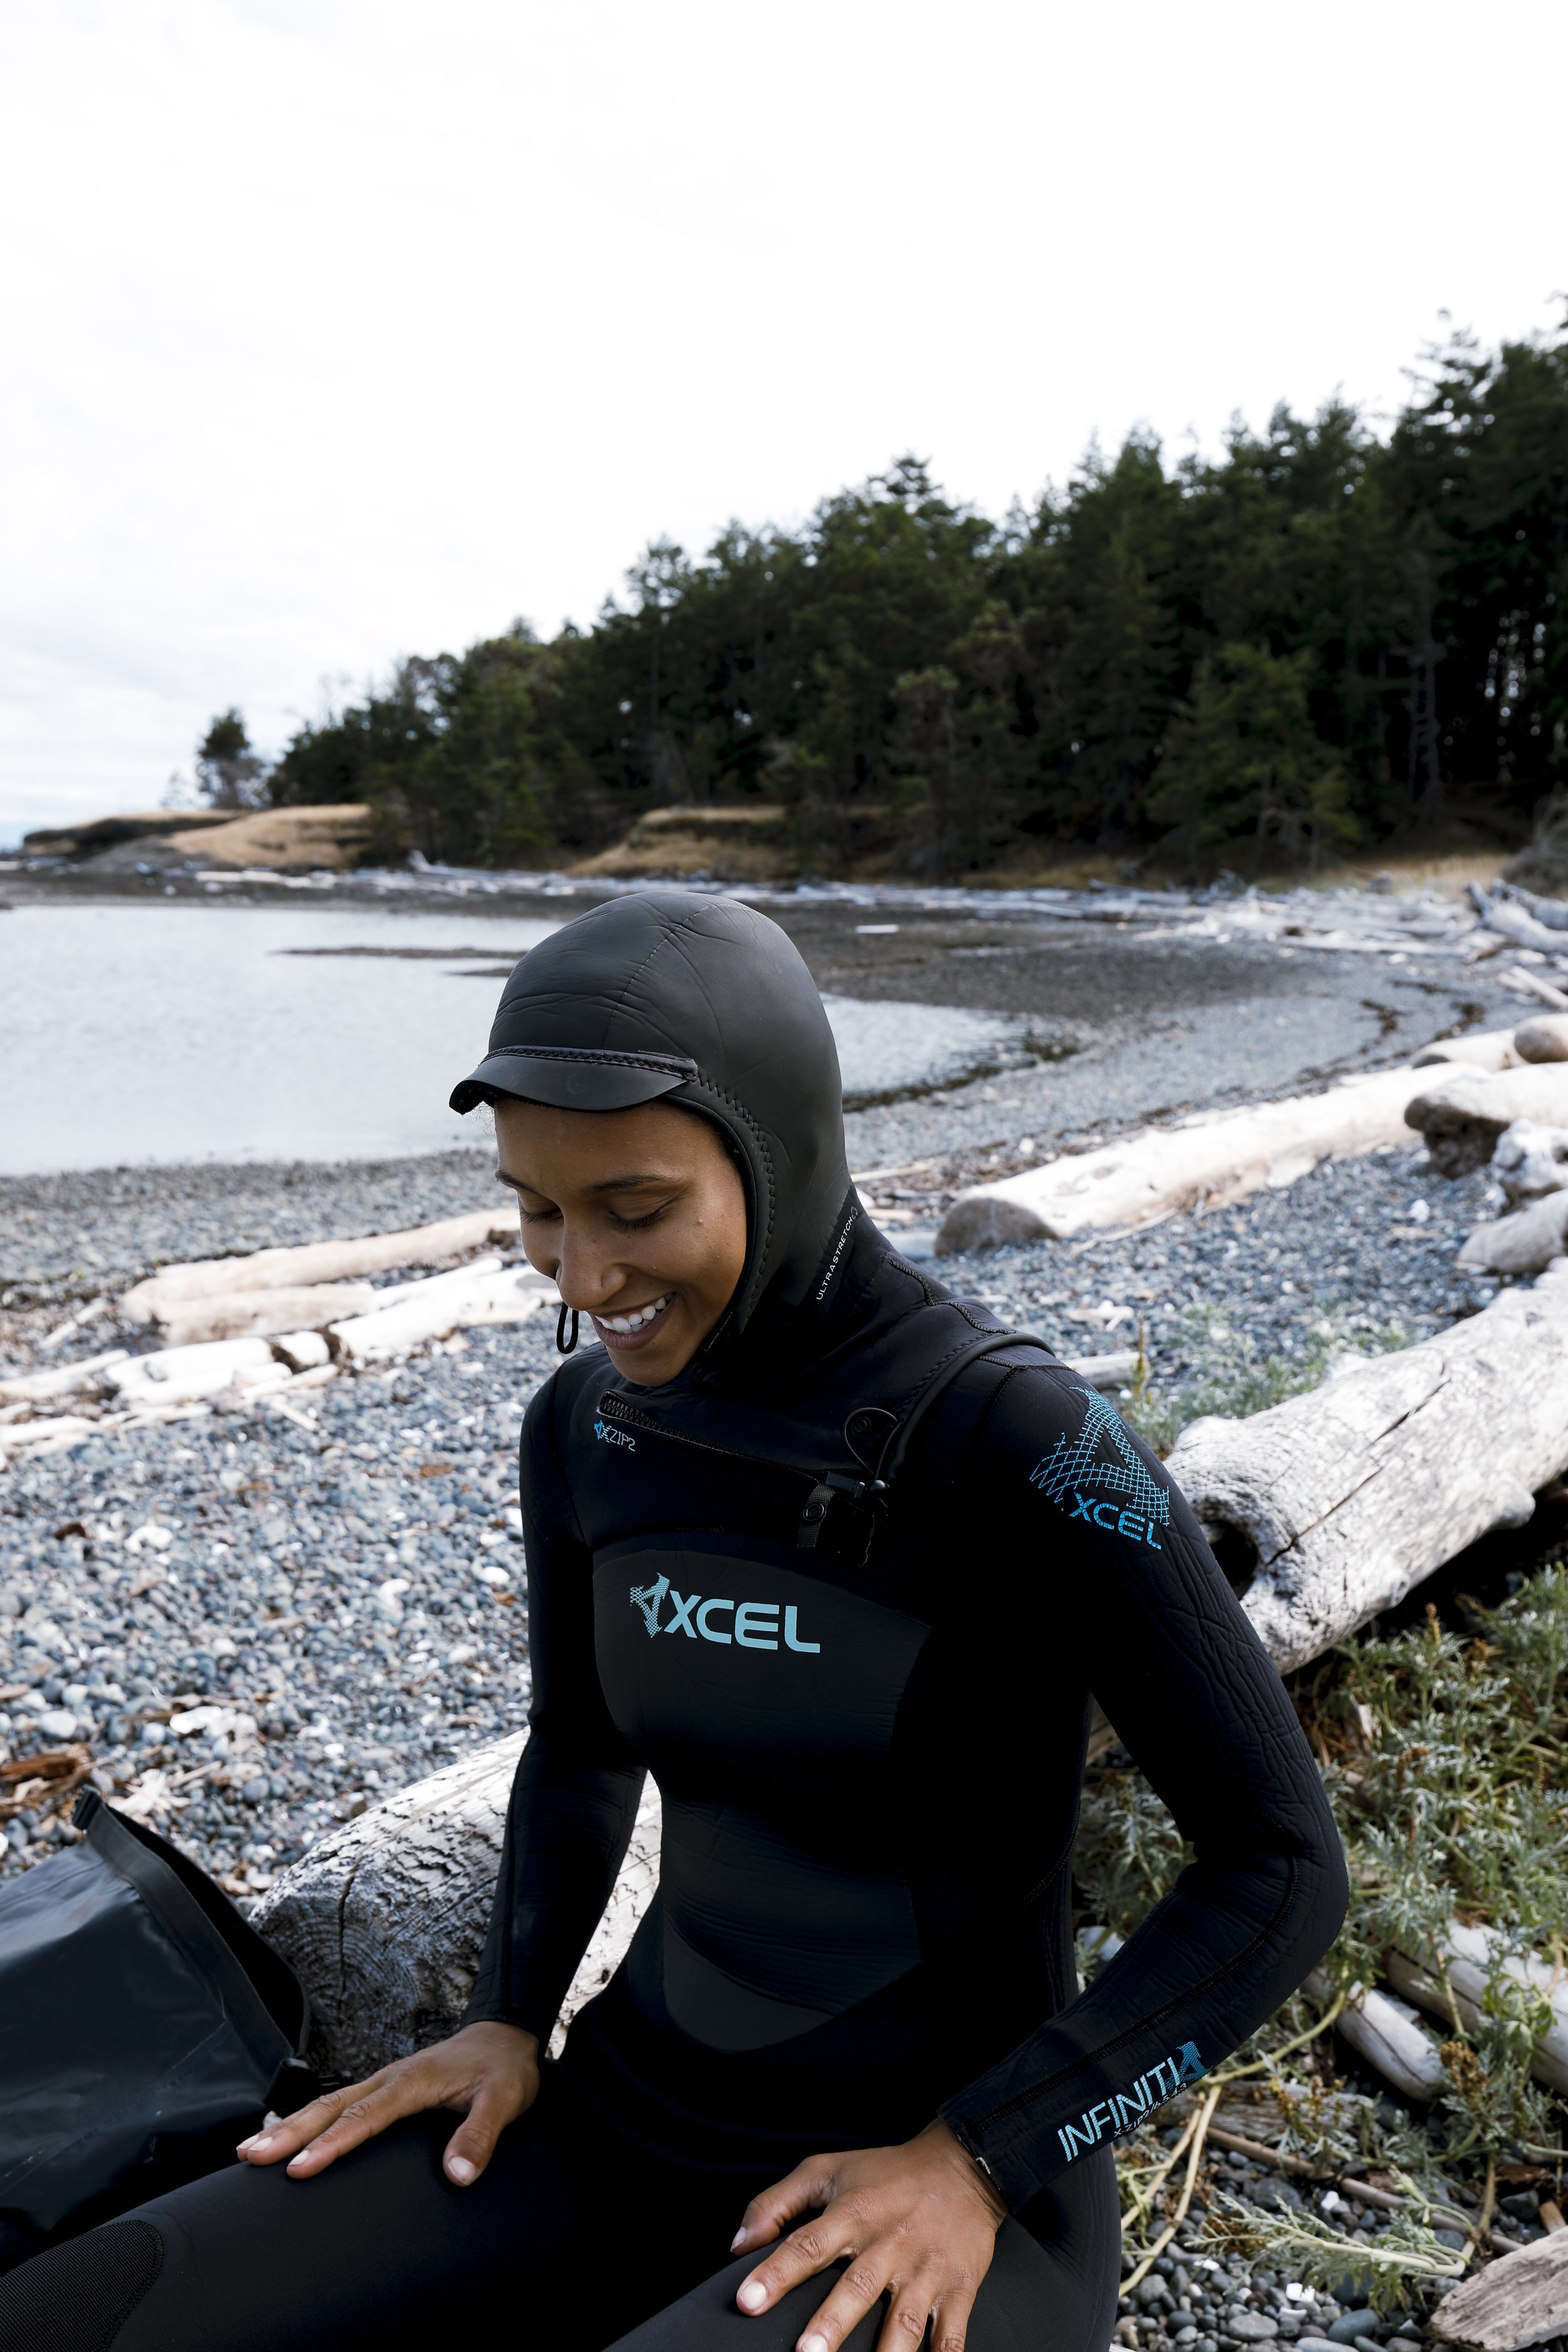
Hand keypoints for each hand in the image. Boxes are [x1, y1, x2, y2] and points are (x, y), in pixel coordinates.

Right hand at [235, 2020, 539, 2186]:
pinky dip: (308, 2119)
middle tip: (249, 2157)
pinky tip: (287, 2133)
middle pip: (331, 2107)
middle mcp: (390, 2078)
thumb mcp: (504, 2100)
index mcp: (412, 2082)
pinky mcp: (386, 2087)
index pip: (364, 2117)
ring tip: (249, 2149)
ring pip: (328, 2103)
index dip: (330, 2144)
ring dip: (290, 2124)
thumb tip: (457, 2175)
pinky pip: (339, 2104)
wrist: (506, 2036)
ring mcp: (385, 2081)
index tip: (297, 2168)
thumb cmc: (504, 2069)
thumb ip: (481, 2135)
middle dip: (288, 2132)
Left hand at [729, 2119, 1006, 2351]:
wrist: (960, 2166)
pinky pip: (953, 2332)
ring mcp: (926, 2268)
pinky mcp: (960, 2287)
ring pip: (905, 2317)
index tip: (746, 2301)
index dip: (776, 2273)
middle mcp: (889, 2242)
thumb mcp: (825, 2171)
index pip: (808, 2244)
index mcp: (853, 2213)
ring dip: (886, 2351)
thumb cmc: (884, 2173)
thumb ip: (775, 2203)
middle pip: (857, 2286)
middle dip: (831, 2323)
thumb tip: (739, 2246)